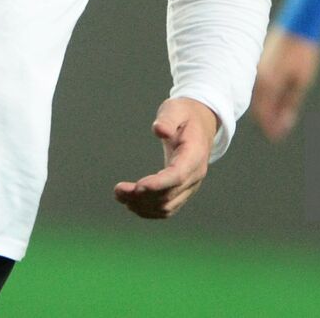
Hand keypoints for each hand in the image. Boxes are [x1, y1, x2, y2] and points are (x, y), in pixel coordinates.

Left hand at [114, 98, 217, 218]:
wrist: (200, 124)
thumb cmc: (184, 115)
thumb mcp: (176, 109)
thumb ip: (168, 119)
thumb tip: (159, 130)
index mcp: (195, 154)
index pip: (178, 175)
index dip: (159, 184)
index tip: (138, 187)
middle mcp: (195, 175)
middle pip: (169, 195)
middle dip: (142, 196)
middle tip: (118, 189)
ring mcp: (190, 186)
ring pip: (167, 206)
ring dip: (142, 205)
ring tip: (120, 195)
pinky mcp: (183, 192)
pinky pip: (167, 209)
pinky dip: (148, 210)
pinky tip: (130, 202)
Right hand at [251, 27, 319, 141]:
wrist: (299, 25)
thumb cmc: (303, 54)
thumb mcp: (301, 83)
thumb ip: (290, 104)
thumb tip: (284, 124)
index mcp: (267, 84)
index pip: (262, 115)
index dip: (269, 128)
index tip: (278, 137)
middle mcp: (256, 78)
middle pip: (257, 108)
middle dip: (267, 120)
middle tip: (280, 130)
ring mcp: (255, 69)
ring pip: (256, 97)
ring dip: (267, 107)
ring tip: (281, 115)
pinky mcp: (259, 62)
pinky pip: (258, 85)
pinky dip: (266, 95)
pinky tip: (277, 98)